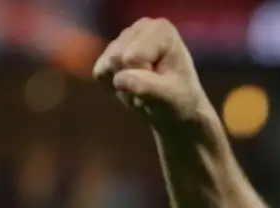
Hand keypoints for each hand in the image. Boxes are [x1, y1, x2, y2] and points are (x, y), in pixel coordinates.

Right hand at [93, 18, 212, 133]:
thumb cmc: (179, 102)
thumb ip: (146, 87)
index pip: (132, 56)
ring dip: (123, 85)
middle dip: (131, 80)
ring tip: (144, 87)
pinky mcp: (111, 51)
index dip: (144, 76)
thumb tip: (120, 80)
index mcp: (161, 30)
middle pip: (116, 58)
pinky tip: (133, 85)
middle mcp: (141, 27)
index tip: (162, 82)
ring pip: (106, 66)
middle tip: (152, 88)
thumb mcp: (169, 98)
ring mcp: (125, 38)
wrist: (176, 108)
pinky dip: (114, 85)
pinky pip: (100, 73)